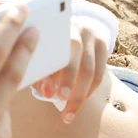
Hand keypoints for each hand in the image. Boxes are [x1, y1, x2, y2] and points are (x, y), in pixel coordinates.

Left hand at [32, 0, 106, 123]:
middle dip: (70, 82)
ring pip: (92, 68)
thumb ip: (38, 74)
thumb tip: (48, 92)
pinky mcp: (102, 43)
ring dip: (81, 93)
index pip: (61, 46)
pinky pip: (100, 72)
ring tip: (68, 112)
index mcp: (55, 24)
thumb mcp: (35, 59)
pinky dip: (90, 90)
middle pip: (78, 55)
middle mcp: (76, 25)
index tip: (52, 94)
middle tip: (60, 102)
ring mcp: (92, 34)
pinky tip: (77, 104)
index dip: (58, 71)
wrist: (58, 34)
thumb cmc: (39, 51)